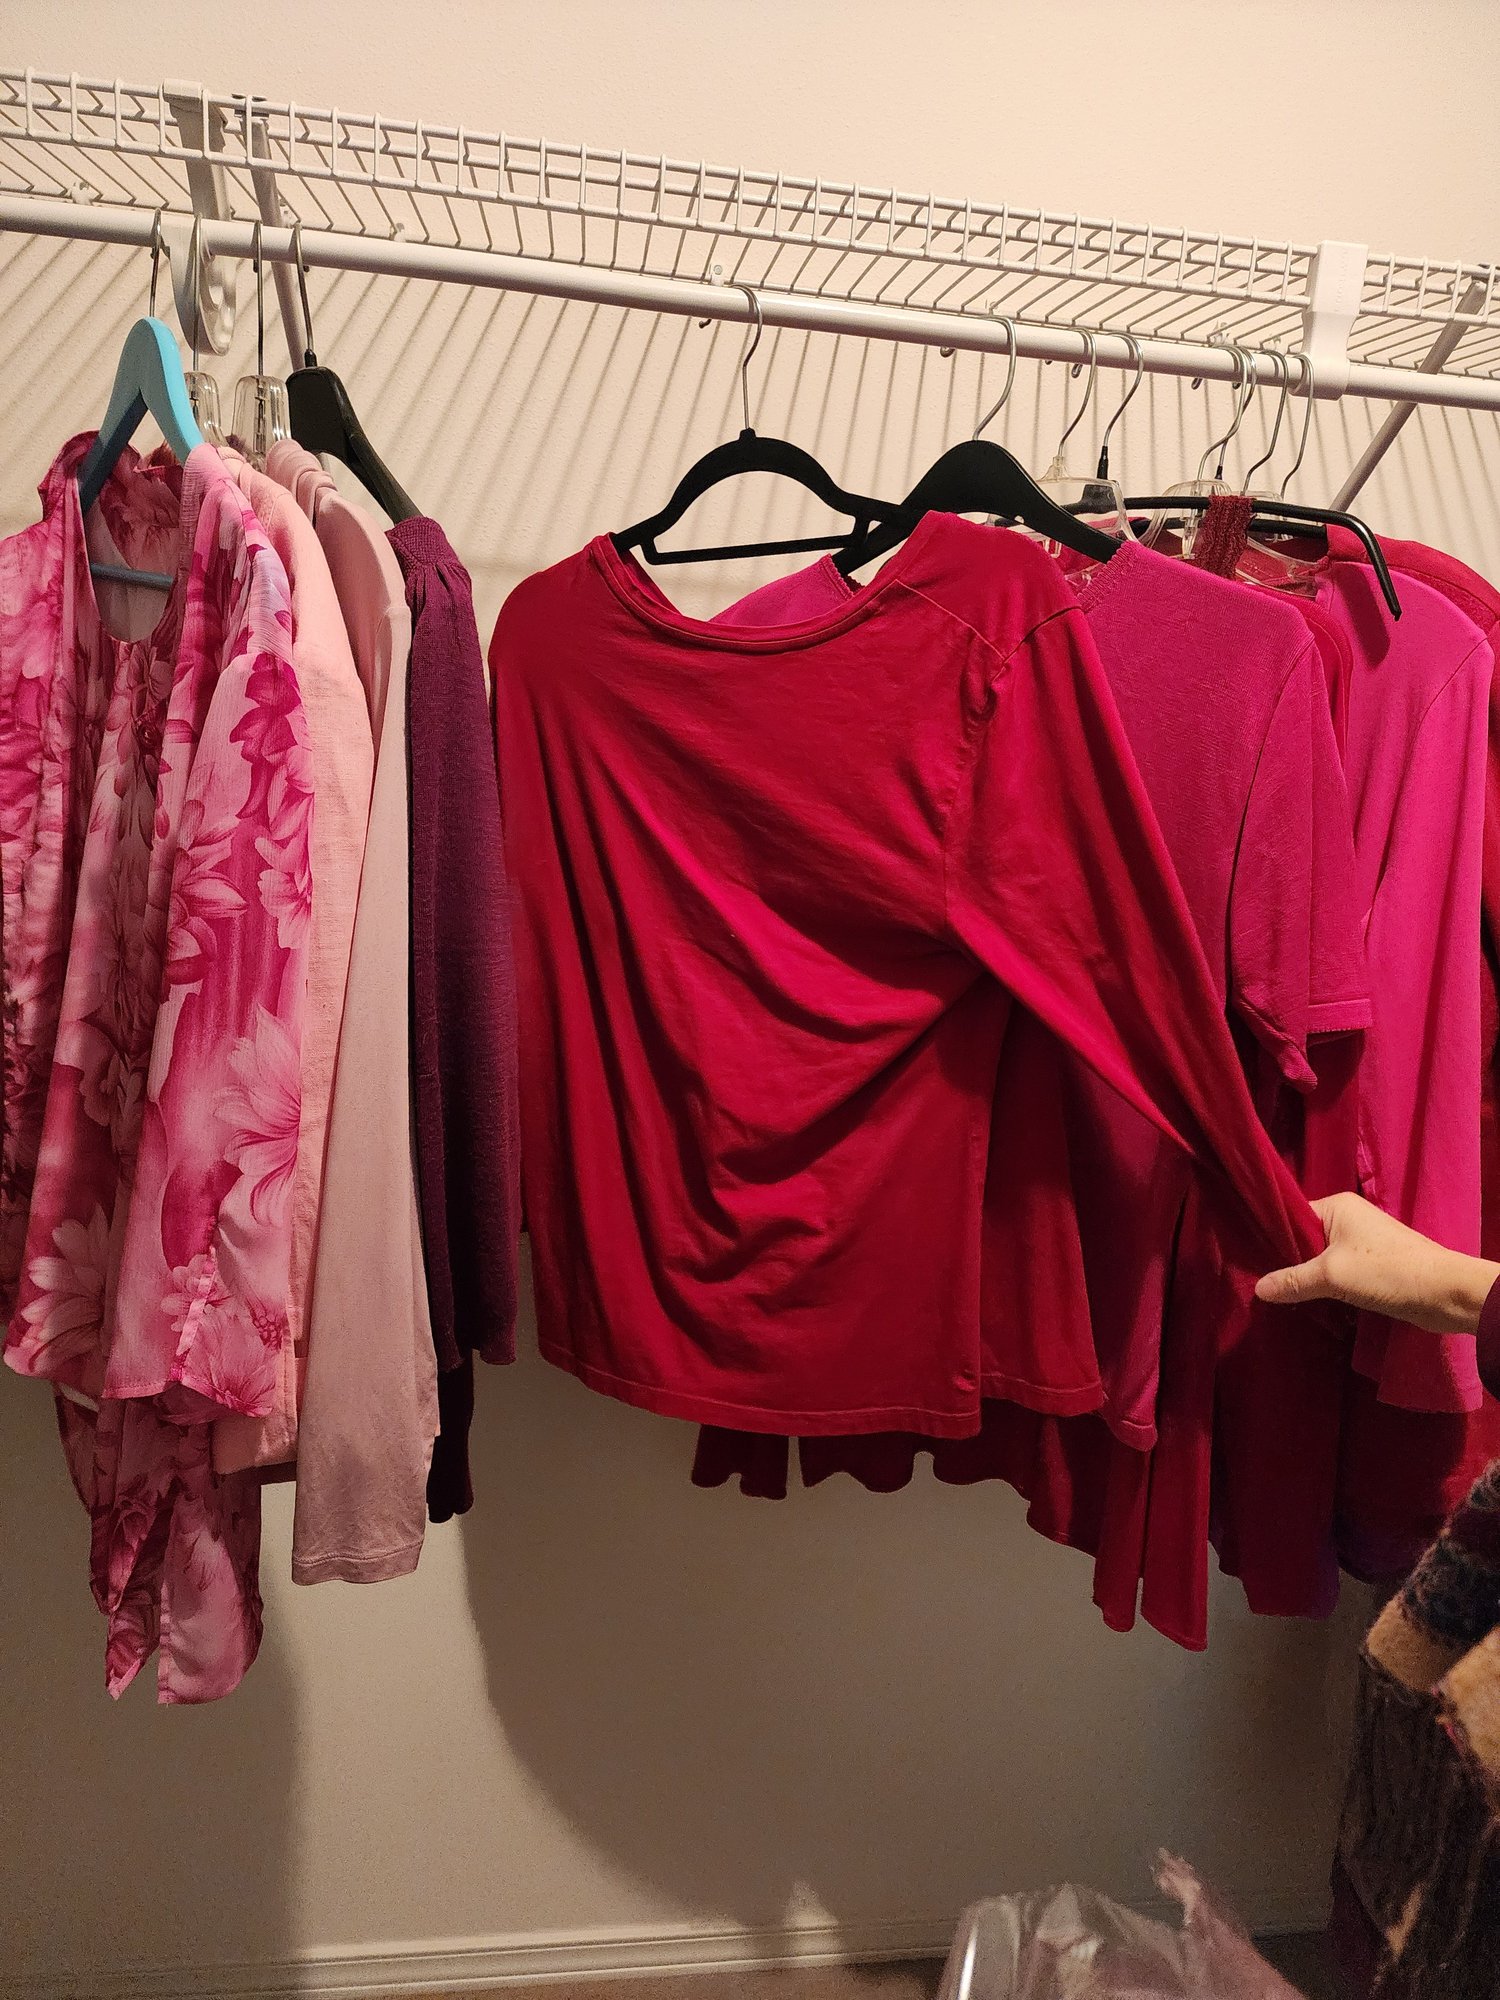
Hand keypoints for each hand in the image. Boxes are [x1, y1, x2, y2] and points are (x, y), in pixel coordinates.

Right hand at [1255, 1191, 1499, 1335]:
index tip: (1244, 1260)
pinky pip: (1337, 1274)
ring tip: (1278, 1298)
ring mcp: (1362, 1244)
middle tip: (1258, 1284)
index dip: (1269, 1237)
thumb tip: (1257, 1289)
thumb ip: (1292, 1281)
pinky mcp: (1372, 1268)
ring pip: (1320, 1260)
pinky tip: (1308, 1305)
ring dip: (1306, 1280)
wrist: (1444, 1293)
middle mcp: (1348, 1219)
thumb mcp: (1332, 1276)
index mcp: (1337, 1206)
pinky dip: (1325, 1289)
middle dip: (1286, 1263)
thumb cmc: (1386, 1271)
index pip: (1290, 1216)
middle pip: (1303, 1240)